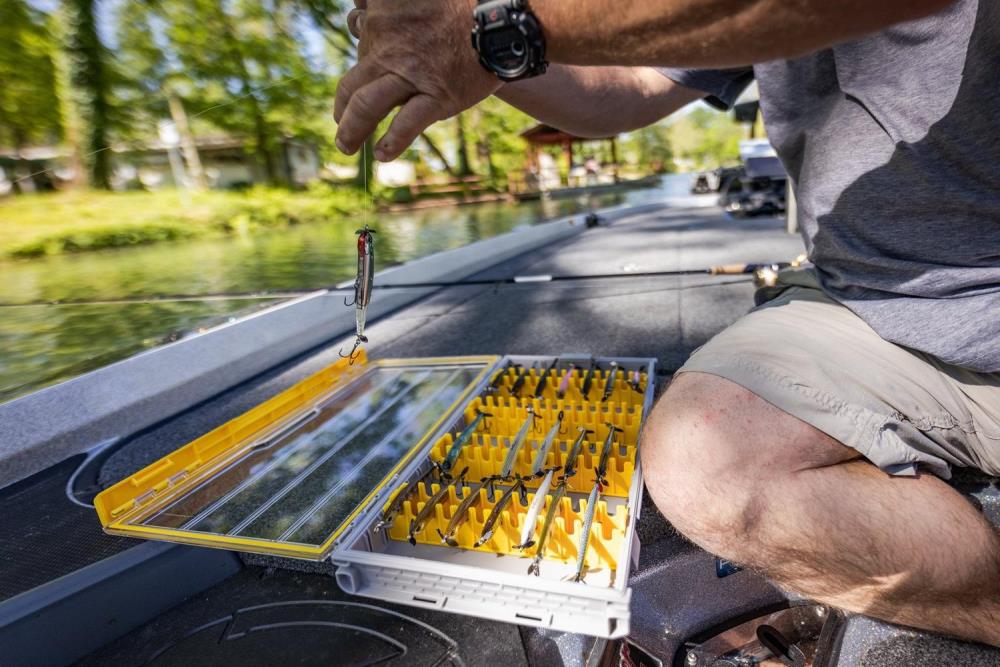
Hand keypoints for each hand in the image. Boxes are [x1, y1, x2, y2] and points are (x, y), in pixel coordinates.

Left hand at [334, 0, 501, 161]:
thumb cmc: (462, 9)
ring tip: (346, 146)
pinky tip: (383, 155)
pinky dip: (392, 143)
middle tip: (339, 119)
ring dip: (352, 131)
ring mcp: (410, 74)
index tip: (368, 65)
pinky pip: (406, 125)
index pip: (360, 38)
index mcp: (383, 16)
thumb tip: (363, 14)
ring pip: (367, 106)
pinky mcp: (436, 96)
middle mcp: (389, 46)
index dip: (364, 54)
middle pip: (352, 82)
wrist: (499, 22)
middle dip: (342, 107)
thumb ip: (392, 9)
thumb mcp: (416, 0)